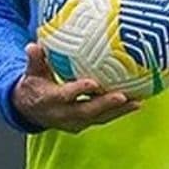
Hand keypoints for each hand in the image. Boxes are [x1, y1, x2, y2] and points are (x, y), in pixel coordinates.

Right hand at [11, 43, 140, 132]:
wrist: (30, 110)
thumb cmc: (33, 85)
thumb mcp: (30, 72)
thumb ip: (34, 59)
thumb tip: (34, 45)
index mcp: (50, 100)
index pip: (65, 96)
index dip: (78, 90)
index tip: (93, 83)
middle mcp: (63, 114)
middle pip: (87, 111)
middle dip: (105, 105)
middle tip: (122, 96)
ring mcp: (75, 122)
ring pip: (98, 118)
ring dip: (118, 111)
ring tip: (137, 102)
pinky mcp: (84, 124)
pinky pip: (103, 118)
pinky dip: (118, 112)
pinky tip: (135, 103)